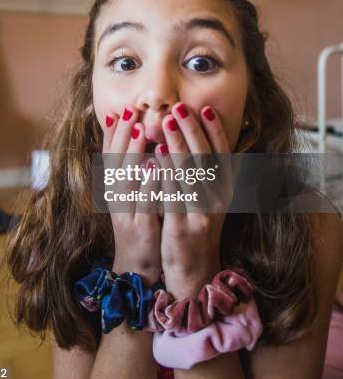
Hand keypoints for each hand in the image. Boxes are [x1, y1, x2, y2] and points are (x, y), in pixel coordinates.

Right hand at [102, 105, 161, 285]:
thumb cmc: (141, 224)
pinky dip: (148, 184)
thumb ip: (135, 170)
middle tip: (130, 110)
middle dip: (123, 135)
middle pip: (116, 162)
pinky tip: (155, 168)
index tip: (122, 108)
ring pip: (126, 180)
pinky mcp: (141, 228)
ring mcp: (127, 213)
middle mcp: (117, 199)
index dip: (115, 133)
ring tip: (141, 130)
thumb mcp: (134, 196)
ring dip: (132, 154)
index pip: (111, 156)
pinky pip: (144, 203)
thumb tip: (140, 138)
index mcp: (116, 189)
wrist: (139, 267)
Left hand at [154, 102, 233, 297]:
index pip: (223, 154)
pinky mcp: (183, 227)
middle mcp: (217, 200)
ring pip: (189, 173)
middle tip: (179, 107)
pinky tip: (155, 156)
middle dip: (192, 130)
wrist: (194, 271)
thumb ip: (205, 172)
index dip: (215, 131)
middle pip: (205, 158)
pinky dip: (165, 173)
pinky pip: (173, 194)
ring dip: (177, 145)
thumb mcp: (208, 200)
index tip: (204, 108)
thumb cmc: (197, 226)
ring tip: (165, 122)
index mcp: (224, 190)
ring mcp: (201, 214)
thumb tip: (198, 138)